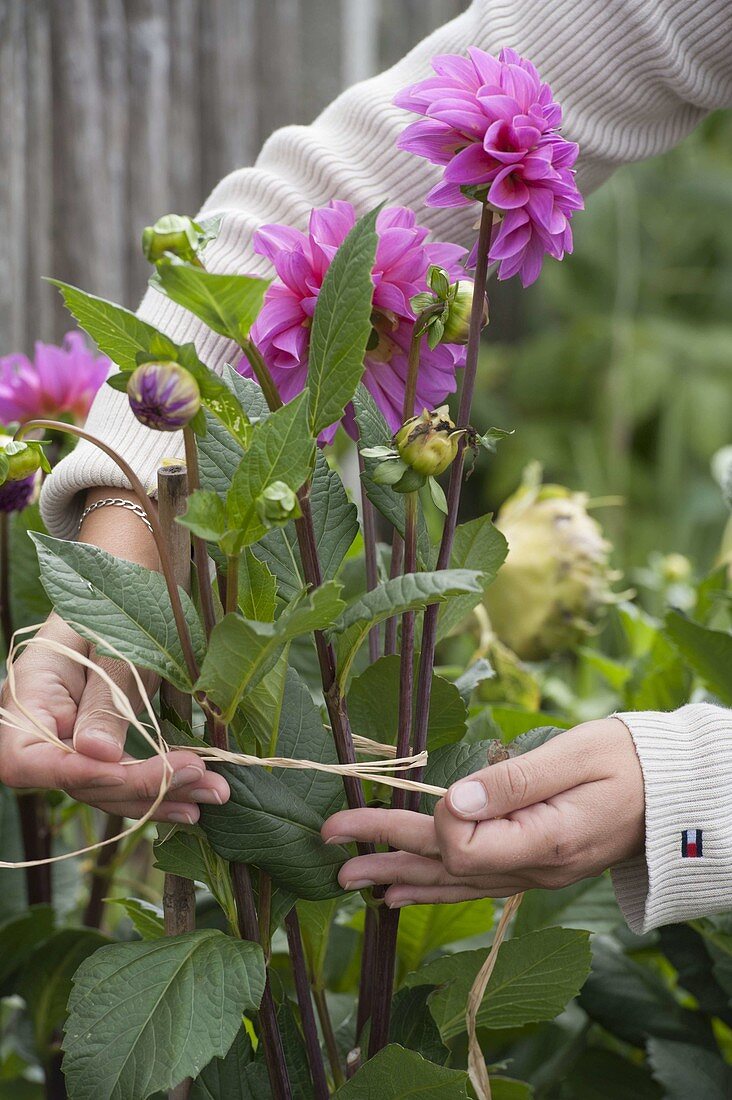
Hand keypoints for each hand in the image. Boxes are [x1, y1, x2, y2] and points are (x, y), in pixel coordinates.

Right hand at [0, 612, 228, 822]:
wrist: (133, 583)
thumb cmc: (118, 602)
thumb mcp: (115, 647)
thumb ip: (105, 700)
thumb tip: (96, 755)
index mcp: (30, 693)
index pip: (24, 758)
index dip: (69, 774)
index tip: (121, 771)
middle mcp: (46, 728)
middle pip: (76, 781)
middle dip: (138, 786)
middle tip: (199, 778)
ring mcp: (76, 742)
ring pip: (108, 788)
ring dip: (162, 795)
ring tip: (214, 794)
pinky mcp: (107, 749)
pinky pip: (127, 779)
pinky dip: (163, 789)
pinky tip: (196, 801)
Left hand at [321, 719, 643, 905]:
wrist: (672, 792)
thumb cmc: (628, 761)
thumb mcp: (577, 756)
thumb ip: (515, 781)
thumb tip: (454, 798)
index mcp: (543, 840)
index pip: (463, 846)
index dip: (437, 818)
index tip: (441, 789)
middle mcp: (531, 869)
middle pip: (443, 863)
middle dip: (383, 849)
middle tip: (329, 844)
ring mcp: (531, 875)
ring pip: (451, 881)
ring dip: (396, 875)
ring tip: (347, 876)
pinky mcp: (530, 868)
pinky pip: (471, 886)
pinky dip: (432, 889)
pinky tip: (398, 895)